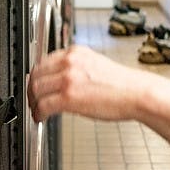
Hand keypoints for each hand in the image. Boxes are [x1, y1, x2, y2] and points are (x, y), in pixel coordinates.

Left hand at [27, 45, 141, 121]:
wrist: (136, 93)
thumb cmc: (121, 84)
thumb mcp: (94, 64)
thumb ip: (75, 67)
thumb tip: (58, 79)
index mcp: (75, 52)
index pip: (44, 61)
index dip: (37, 76)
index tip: (37, 85)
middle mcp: (69, 62)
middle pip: (36, 75)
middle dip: (32, 90)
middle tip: (34, 100)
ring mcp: (68, 79)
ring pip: (36, 90)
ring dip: (34, 103)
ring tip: (37, 110)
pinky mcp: (69, 97)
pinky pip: (43, 105)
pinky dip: (39, 113)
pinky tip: (41, 117)